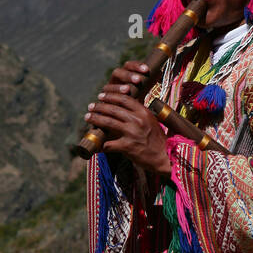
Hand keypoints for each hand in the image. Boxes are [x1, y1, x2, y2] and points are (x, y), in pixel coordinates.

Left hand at [85, 60, 171, 177]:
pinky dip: (101, 144)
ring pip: (108, 122)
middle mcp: (137, 120)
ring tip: (88, 117)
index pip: (124, 99)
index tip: (101, 96)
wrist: (165, 157)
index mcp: (143, 112)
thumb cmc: (157, 140)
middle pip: (113, 109)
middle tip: (91, 106)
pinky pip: (109, 144)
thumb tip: (125, 107)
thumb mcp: (151, 121)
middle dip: (99, 106)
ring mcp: (132, 133)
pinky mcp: (128, 147)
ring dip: (96, 119)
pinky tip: (96, 144)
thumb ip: (139, 114)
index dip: (110, 96)